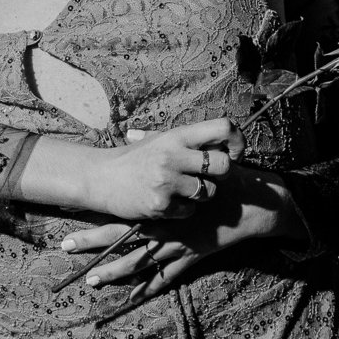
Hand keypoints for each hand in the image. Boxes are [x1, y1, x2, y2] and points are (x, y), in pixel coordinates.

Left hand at [62, 163, 304, 301]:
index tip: (66, 234)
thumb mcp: (193, 157)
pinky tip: (134, 298)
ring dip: (115, 274)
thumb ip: (158, 144)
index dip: (92, 229)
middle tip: (66, 250)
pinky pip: (168, 277)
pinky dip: (150, 288)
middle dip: (93, 247)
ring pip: (140, 264)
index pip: (119, 221)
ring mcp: (176, 247)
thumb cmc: (223, 178)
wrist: (251, 205)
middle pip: (121, 243)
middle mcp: (163, 230)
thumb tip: (131, 131)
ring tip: (91, 282)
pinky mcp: (192, 257)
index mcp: (160, 207)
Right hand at [86, 118, 243, 219]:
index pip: (223, 127)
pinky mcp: (160, 205)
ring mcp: (167, 181)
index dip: (237, 141)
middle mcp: (173, 156)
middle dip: (222, 174)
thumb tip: (227, 138)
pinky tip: (169, 202)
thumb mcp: (160, 139)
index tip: (234, 152)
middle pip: (223, 165)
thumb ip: (190, 140)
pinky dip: (183, 210)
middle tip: (210, 176)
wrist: (101, 178)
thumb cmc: (136, 158)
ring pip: (208, 192)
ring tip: (183, 189)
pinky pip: (189, 210)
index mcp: (177, 135)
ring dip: (202, 194)